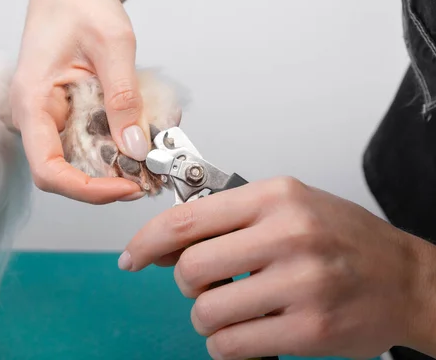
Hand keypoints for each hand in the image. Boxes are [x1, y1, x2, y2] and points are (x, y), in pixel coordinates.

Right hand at [9, 0, 149, 203]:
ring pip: (81, 161)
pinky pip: (92, 141)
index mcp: (33, 101)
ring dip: (116, 164)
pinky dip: (117, 143)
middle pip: (66, 172)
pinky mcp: (69, 114)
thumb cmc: (77, 4)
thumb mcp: (113, 44)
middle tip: (147, 176)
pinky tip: (140, 132)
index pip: (48, 169)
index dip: (86, 189)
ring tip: (149, 153)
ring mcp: (52, 117)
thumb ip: (124, 97)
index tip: (125, 188)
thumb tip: (134, 146)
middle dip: (108, 181)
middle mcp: (37, 116)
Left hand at [120, 176, 435, 358]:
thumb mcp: (289, 205)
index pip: (187, 220)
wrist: (409, 278)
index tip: (133, 256)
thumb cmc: (344, 239)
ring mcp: (301, 284)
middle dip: (186, 283)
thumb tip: (168, 244)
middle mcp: (288, 234)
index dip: (148, 241)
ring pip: (206, 312)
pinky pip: (231, 346)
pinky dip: (226, 344)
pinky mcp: (310, 330)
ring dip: (208, 317)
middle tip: (206, 284)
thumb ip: (230, 218)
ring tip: (233, 310)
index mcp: (276, 197)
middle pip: (190, 269)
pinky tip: (246, 332)